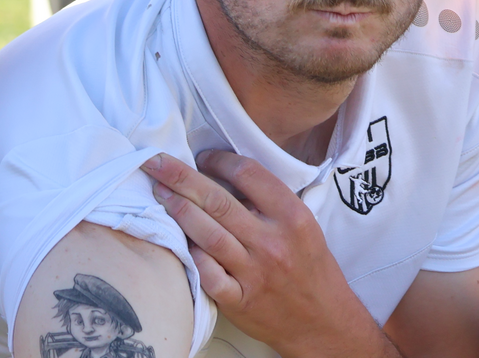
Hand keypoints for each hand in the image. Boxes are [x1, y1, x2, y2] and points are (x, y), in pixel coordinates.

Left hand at [141, 151, 393, 357]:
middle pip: (218, 201)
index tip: (202, 157)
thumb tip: (226, 173)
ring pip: (208, 234)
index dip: (219, 160)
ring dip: (179, 210)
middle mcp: (272, 241)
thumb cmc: (310, 266)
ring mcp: (254, 272)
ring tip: (158, 192)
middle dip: (181, 177)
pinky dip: (191, 255)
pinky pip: (207, 274)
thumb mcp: (303, 225)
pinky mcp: (240, 300)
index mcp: (291, 216)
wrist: (323, 320)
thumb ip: (270, 201)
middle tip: (155, 161)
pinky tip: (175, 240)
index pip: (248, 174)